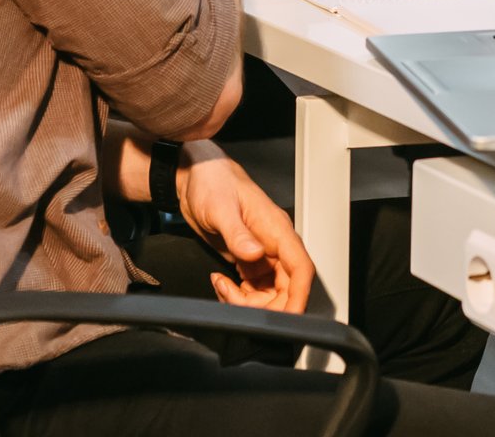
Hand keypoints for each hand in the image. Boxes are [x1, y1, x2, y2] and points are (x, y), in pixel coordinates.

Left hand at [177, 151, 312, 312]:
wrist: (194, 178)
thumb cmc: (211, 182)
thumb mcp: (220, 208)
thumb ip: (238, 234)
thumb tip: (256, 255)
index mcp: (276, 229)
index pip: (300, 268)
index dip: (299, 295)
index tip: (291, 317)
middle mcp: (273, 244)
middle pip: (286, 288)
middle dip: (264, 305)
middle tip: (235, 302)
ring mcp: (262, 254)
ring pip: (269, 293)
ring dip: (247, 303)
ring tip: (222, 288)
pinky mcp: (248, 261)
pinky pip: (253, 290)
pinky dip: (237, 296)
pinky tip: (221, 284)